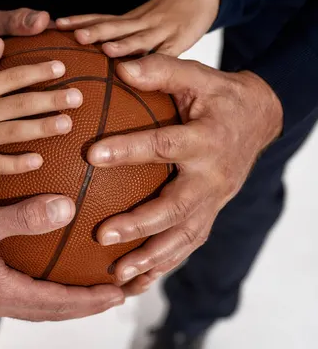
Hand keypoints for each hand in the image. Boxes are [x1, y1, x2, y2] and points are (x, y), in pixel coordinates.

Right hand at [0, 38, 82, 174]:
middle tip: (78, 97)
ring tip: (67, 123)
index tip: (62, 67)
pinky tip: (39, 160)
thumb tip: (2, 43)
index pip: (11, 77)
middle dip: (50, 99)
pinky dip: (17, 163)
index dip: (38, 71)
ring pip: (13, 132)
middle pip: (19, 104)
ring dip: (41, 127)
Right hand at [0, 195, 124, 320]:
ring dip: (68, 302)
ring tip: (92, 292)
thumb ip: (24, 216)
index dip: (91, 300)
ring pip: (38, 308)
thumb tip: (66, 208)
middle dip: (87, 306)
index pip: (57, 302)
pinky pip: (23, 297)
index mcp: (0, 291)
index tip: (119, 293)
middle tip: (118, 295)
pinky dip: (46, 293)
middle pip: (53, 312)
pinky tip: (50, 277)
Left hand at [55, 0, 219, 56]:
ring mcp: (161, 31)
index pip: (101, 18)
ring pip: (139, 37)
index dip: (79, 20)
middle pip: (114, 26)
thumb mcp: (141, 22)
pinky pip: (167, 52)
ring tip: (104, 48)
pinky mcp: (180, 41)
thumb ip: (121, 38)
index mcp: (129, 20)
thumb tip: (94, 59)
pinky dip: (157, 59)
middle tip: (74, 36)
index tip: (56, 25)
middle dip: (94, 30)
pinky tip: (147, 68)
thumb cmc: (167, 14)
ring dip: (123, 44)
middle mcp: (141, 23)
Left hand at [87, 54, 282, 287]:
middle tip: (102, 235)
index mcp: (205, 139)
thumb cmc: (219, 97)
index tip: (92, 155)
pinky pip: (186, 246)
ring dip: (151, 258)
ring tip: (118, 275)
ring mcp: (213, 202)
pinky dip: (162, 267)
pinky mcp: (209, 216)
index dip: (129, 150)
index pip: (164, 146)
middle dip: (140, 224)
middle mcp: (211, 178)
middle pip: (176, 207)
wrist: (258, 121)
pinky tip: (135, 283)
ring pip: (183, 237)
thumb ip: (161, 71)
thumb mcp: (197, 77)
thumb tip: (120, 66)